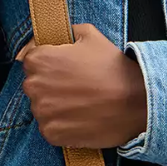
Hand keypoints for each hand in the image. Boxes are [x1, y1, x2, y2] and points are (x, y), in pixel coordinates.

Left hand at [16, 23, 147, 148]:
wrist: (136, 102)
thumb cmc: (113, 69)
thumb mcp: (91, 35)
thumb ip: (66, 32)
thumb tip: (54, 36)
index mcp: (40, 60)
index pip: (30, 60)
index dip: (49, 63)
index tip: (63, 68)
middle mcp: (35, 86)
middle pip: (35, 85)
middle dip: (51, 84)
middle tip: (76, 85)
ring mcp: (42, 112)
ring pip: (42, 107)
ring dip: (56, 106)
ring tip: (81, 102)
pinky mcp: (52, 134)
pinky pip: (50, 128)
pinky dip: (62, 125)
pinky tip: (80, 117)